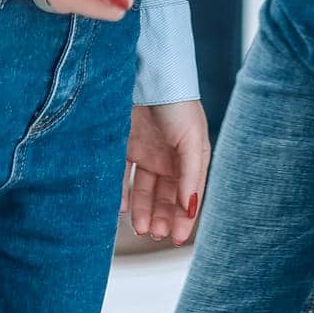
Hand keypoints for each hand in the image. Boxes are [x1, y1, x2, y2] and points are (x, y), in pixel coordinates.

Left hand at [122, 99, 210, 244]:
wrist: (147, 73)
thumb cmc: (177, 103)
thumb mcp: (192, 138)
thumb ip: (191, 174)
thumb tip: (190, 207)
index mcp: (190, 155)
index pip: (188, 193)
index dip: (185, 217)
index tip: (176, 239)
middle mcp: (169, 156)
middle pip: (166, 196)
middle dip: (162, 217)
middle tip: (155, 234)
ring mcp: (146, 151)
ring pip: (144, 190)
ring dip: (143, 211)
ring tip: (140, 227)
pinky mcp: (124, 145)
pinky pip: (122, 176)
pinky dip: (121, 194)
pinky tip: (121, 209)